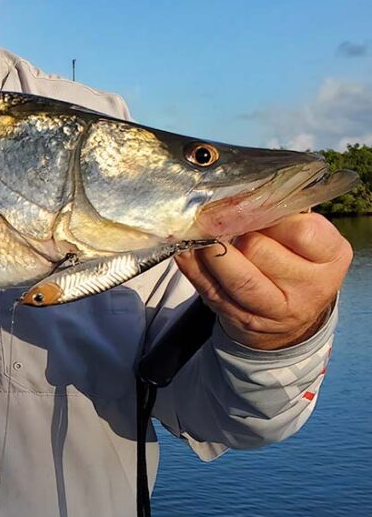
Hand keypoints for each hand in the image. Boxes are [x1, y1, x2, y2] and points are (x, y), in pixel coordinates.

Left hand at [175, 213, 352, 349]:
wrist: (288, 315)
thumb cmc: (293, 260)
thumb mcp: (302, 237)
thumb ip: (280, 216)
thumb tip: (234, 197)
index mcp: (331, 257)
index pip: (302, 231)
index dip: (269, 214)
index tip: (247, 203)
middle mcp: (311, 287)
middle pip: (259, 250)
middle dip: (232, 229)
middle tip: (215, 214)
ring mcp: (277, 310)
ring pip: (236, 277)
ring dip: (209, 250)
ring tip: (197, 230)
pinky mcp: (243, 320)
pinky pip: (212, 291)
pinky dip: (193, 267)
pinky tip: (184, 249)